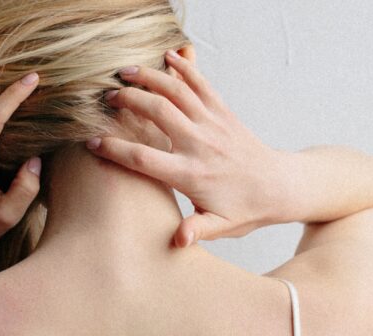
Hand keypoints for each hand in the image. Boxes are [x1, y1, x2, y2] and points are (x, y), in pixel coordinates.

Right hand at [87, 50, 291, 247]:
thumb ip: (197, 231)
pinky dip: (184, 66)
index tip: (91, 143)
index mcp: (191, 174)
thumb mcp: (221, 227)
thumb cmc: (246, 209)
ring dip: (149, 77)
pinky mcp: (223, 112)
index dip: (114, 149)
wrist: (280, 186)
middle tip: (106, 98)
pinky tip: (168, 56)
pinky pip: (201, 83)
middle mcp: (200, 144)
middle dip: (128, 100)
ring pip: (176, 91)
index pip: (144, 159)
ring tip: (125, 71)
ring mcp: (212, 124)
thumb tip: (177, 241)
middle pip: (157, 112)